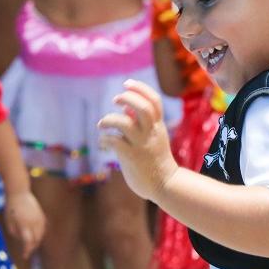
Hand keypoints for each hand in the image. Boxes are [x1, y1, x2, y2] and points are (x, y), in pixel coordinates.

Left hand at [1, 190, 44, 265]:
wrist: (19, 193)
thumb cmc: (10, 209)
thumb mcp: (9, 222)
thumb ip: (16, 233)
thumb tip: (23, 241)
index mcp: (24, 224)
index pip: (28, 242)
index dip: (27, 250)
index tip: (24, 256)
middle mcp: (33, 223)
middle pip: (36, 240)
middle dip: (32, 247)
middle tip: (27, 252)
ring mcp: (39, 219)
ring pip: (41, 235)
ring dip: (37, 242)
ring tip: (31, 245)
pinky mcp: (42, 216)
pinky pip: (43, 229)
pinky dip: (40, 234)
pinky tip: (36, 237)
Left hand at [98, 79, 177, 200]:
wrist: (165, 185)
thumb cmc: (156, 161)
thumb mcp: (153, 138)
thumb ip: (142, 123)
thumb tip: (126, 108)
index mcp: (157, 126)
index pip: (153, 100)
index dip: (140, 88)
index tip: (127, 84)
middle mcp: (151, 133)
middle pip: (143, 107)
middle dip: (127, 98)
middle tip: (115, 100)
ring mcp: (141, 145)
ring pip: (125, 123)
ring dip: (109, 119)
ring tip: (102, 124)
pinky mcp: (132, 158)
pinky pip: (115, 142)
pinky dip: (105, 138)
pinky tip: (103, 141)